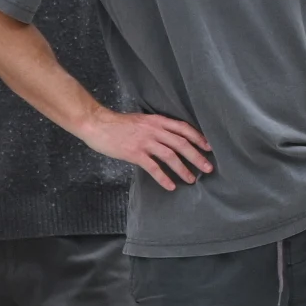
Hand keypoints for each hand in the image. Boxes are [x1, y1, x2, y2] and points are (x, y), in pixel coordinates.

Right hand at [78, 106, 213, 188]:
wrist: (97, 124)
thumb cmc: (117, 124)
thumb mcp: (141, 120)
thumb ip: (155, 127)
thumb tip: (168, 137)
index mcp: (157, 121)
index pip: (183, 128)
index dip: (198, 138)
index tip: (208, 147)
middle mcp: (154, 130)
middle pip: (181, 144)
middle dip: (197, 156)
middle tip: (208, 168)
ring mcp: (144, 142)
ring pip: (170, 156)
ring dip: (183, 169)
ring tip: (191, 179)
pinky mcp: (134, 153)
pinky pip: (153, 167)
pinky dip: (163, 177)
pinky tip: (170, 185)